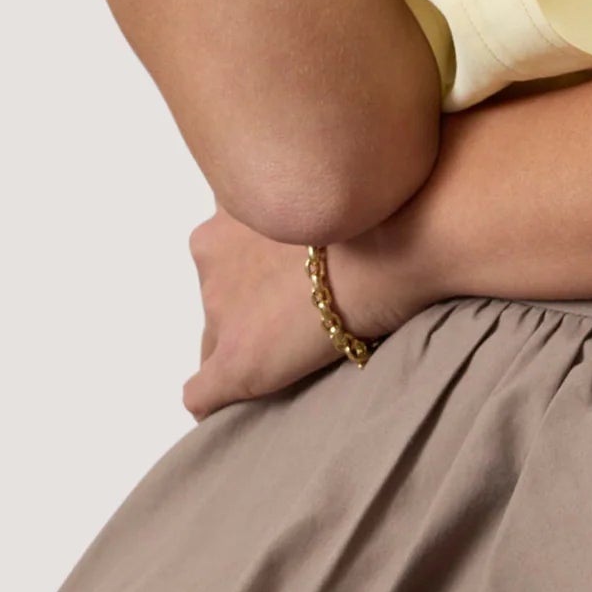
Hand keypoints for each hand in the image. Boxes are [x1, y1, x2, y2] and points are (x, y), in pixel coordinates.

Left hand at [181, 199, 441, 421]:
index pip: (224, 257)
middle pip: (218, 298)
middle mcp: (213, 257)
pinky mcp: (236, 362)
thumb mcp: (315, 188)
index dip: (257, 276)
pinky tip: (245, 403)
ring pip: (213, 342)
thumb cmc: (370, 209)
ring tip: (290, 356)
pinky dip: (220, 401)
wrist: (389, 243)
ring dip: (246, 348)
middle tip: (295, 317)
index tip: (288, 284)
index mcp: (231, 213)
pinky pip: (202, 396)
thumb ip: (291, 206)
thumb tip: (310, 226)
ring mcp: (220, 312)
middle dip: (248, 310)